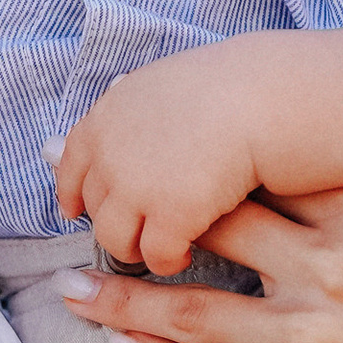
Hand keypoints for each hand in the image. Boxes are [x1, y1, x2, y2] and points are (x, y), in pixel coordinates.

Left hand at [50, 48, 259, 274]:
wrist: (271, 95)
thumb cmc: (238, 84)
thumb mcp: (169, 81)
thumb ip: (140, 102)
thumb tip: (118, 91)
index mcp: (110, 113)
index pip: (71, 161)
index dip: (73, 191)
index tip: (75, 210)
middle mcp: (112, 149)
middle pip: (94, 205)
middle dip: (112, 224)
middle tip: (135, 236)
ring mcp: (136, 184)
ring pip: (115, 238)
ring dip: (135, 249)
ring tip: (160, 251)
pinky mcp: (170, 213)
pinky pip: (155, 254)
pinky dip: (167, 260)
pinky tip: (184, 256)